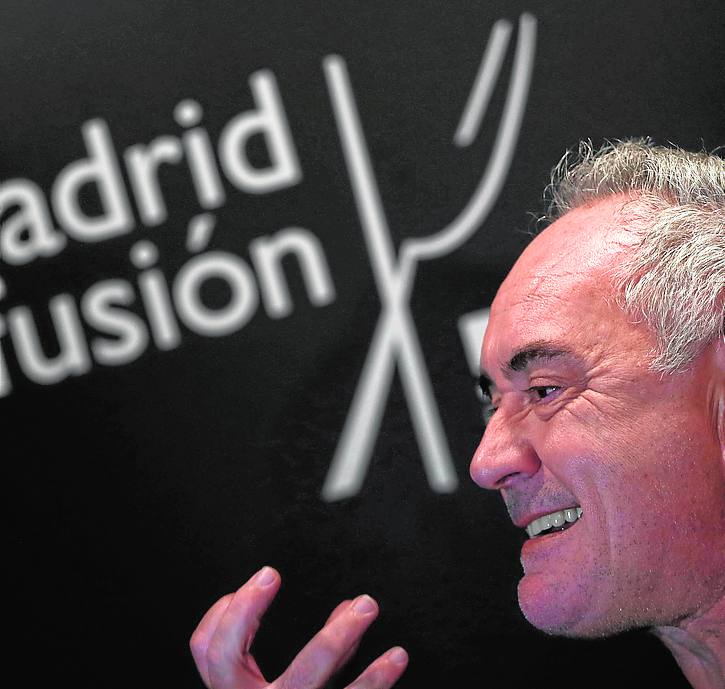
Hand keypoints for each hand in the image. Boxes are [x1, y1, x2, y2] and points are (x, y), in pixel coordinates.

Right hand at [190, 566, 407, 688]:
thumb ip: (317, 656)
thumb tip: (347, 607)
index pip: (207, 653)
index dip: (224, 612)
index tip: (261, 579)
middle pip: (229, 662)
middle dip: (248, 611)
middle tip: (273, 572)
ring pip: (304, 676)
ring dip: (337, 635)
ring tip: (366, 605)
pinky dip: (374, 680)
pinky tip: (396, 657)